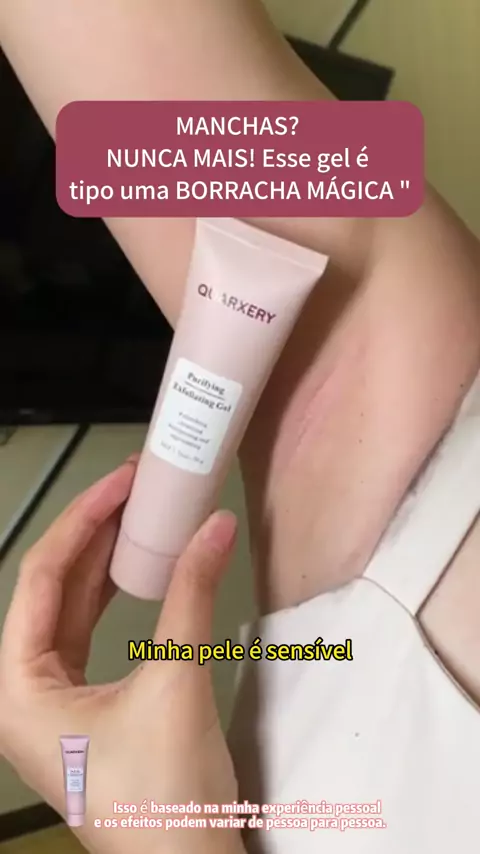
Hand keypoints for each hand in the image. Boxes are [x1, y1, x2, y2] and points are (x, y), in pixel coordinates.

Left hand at [0, 459, 245, 853]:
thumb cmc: (164, 789)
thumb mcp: (176, 682)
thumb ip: (193, 595)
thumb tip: (218, 524)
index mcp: (19, 685)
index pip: (40, 577)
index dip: (83, 519)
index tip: (123, 479)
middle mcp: (24, 689)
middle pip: (53, 589)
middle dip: (94, 533)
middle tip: (136, 486)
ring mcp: (55, 701)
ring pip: (72, 610)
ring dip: (105, 561)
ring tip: (139, 515)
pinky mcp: (87, 709)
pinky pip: (91, 635)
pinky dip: (116, 596)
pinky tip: (140, 570)